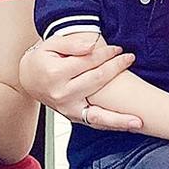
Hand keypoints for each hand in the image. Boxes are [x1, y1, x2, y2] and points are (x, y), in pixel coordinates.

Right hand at [18, 33, 140, 130]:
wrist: (29, 79)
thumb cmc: (42, 59)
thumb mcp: (51, 44)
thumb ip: (72, 43)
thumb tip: (92, 45)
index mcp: (55, 74)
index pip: (88, 62)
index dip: (106, 54)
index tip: (118, 49)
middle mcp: (61, 94)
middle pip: (96, 81)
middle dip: (116, 68)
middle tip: (130, 58)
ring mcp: (67, 108)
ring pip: (97, 114)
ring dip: (119, 118)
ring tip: (139, 121)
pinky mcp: (72, 116)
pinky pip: (93, 122)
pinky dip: (111, 125)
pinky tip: (127, 125)